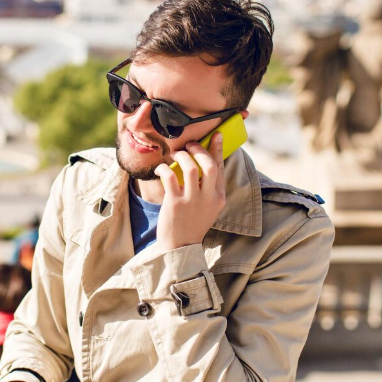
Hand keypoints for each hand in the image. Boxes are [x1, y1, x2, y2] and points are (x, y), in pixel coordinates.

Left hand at [154, 133, 226, 251]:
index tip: (215, 135)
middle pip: (208, 165)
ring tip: (175, 155)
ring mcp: (192, 201)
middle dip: (198, 150)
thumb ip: (209, 188)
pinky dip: (164, 168)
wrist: (180, 247)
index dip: (217, 149)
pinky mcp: (175, 204)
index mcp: (219, 197)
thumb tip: (203, 164)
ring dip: (182, 156)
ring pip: (190, 168)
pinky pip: (170, 177)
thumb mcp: (208, 207)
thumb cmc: (192, 223)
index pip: (220, 168)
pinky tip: (161, 168)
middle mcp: (208, 198)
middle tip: (189, 146)